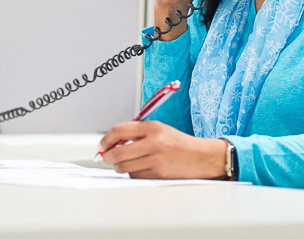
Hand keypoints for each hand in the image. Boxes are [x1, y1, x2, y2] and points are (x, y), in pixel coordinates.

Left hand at [97, 121, 227, 179]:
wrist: (202, 157)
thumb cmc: (180, 143)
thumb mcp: (160, 130)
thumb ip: (137, 133)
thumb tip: (112, 142)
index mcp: (153, 127)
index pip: (119, 130)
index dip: (105, 139)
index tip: (102, 144)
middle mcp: (153, 142)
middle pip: (117, 152)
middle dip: (108, 157)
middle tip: (107, 157)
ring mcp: (155, 159)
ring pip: (123, 167)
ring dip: (120, 166)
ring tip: (127, 162)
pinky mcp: (158, 174)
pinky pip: (135, 176)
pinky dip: (133, 173)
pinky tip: (142, 168)